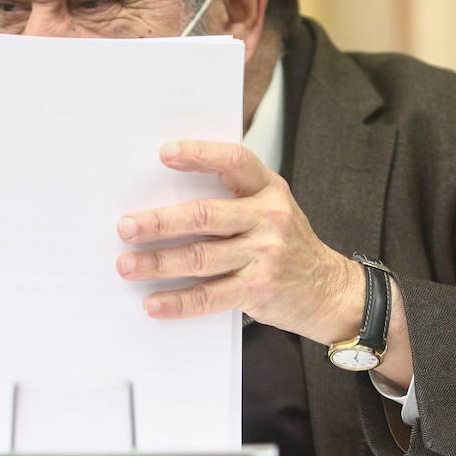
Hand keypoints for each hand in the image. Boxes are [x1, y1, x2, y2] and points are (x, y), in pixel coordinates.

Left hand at [114, 140, 364, 344]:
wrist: (330, 290)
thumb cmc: (288, 244)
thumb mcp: (272, 209)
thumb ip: (233, 199)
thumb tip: (166, 197)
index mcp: (269, 189)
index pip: (234, 162)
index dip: (200, 155)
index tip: (166, 153)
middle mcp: (269, 218)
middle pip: (205, 215)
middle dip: (160, 221)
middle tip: (126, 226)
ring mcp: (265, 255)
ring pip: (200, 257)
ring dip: (158, 262)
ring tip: (127, 264)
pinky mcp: (258, 290)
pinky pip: (209, 296)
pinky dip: (178, 302)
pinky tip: (154, 302)